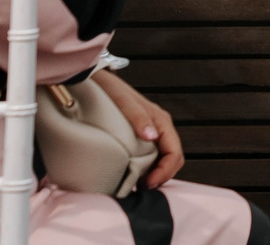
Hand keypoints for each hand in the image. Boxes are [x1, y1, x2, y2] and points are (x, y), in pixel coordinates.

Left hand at [92, 69, 184, 187]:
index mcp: (161, 121)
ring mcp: (151, 132)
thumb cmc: (110, 90)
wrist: (95, 81)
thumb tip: (152, 136)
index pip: (174, 153)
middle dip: (162, 176)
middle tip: (142, 188)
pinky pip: (152, 156)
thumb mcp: (124, 102)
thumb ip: (139, 117)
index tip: (147, 183)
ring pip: (163, 159)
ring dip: (155, 174)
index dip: (165, 171)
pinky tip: (134, 175)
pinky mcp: (140, 136)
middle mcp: (159, 127)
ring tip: (137, 185)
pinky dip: (148, 170)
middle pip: (173, 158)